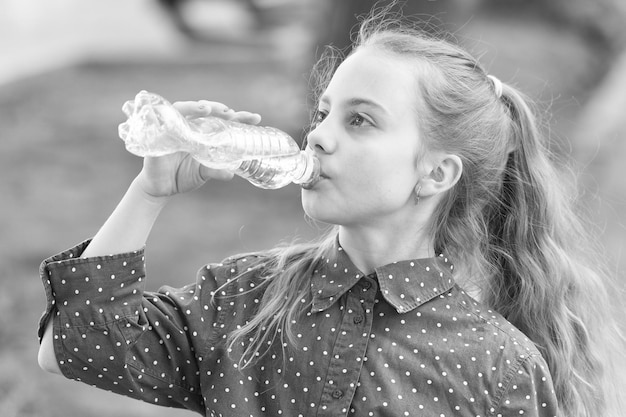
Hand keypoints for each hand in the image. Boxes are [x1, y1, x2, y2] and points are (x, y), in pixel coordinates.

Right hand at [135, 100, 261, 198]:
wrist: (160, 188)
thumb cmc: (182, 176)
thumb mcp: (202, 174)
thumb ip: (216, 171)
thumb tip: (231, 174)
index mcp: (205, 134)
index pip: (223, 121)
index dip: (239, 117)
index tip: (256, 118)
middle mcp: (190, 127)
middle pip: (204, 110)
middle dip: (218, 108)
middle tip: (230, 112)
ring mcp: (173, 128)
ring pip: (183, 109)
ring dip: (194, 107)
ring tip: (206, 109)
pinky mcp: (157, 134)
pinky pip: (159, 122)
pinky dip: (165, 116)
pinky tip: (173, 115)